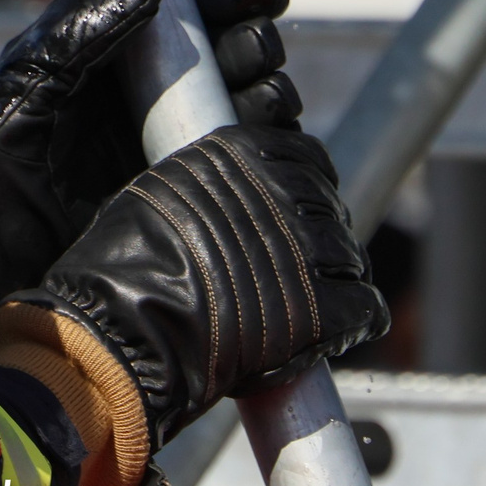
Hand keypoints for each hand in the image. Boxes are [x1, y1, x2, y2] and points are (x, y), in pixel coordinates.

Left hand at [0, 0, 300, 312]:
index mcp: (114, 53)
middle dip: (253, 46)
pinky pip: (240, 169)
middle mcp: (149, 95)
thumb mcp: (26, 77)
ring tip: (263, 98)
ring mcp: (168, 147)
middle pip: (229, 56)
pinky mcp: (180, 200)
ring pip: (245, 109)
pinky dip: (263, 152)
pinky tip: (264, 146)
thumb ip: (80, 27)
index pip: (187, 11)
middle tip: (253, 52)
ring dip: (267, 95)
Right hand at [0, 125, 386, 485]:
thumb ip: (203, 183)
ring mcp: (303, 249)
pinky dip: (360, 319)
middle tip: (303, 263)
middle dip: (321, 232)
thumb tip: (222, 192)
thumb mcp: (155, 192)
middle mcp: (278, 191)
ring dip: (339, 275)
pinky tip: (345, 328)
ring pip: (349, 253)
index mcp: (238, 154)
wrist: (120, 330)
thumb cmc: (120, 265)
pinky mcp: (322, 309)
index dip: (306, 185)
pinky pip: (366, 306)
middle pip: (329, 205)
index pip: (303, 155)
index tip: (297, 211)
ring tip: (316, 298)